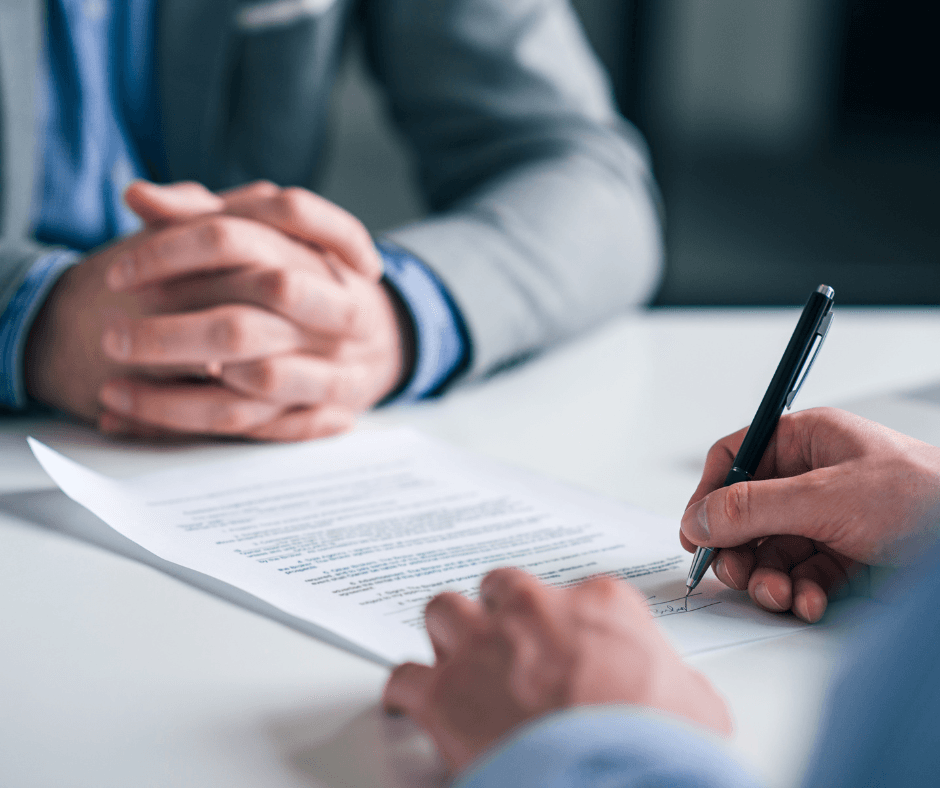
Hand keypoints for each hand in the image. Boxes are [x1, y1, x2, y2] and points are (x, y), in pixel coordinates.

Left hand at [28, 180, 406, 441]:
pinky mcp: (332, 406)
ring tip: (116, 390)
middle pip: (245, 324)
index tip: (120, 275)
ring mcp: (336, 361)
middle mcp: (331, 307)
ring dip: (181, 395)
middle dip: (170, 337)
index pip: (232, 239)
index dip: (170, 253)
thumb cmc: (305, 274)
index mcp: (310, 251)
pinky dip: (209, 427)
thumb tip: (137, 196)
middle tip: (112, 340)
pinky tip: (148, 421)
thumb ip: (200, 214)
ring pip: (257, 381)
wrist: (378, 333)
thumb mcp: (263, 234)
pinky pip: (265, 427)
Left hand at [383, 568, 730, 771]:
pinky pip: (405, 676)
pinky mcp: (443, 690)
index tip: (562, 648)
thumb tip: (672, 692)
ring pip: (444, 611)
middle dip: (498, 615)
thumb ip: (671, 677)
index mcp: (597, 604)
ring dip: (450, 637)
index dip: (562, 625)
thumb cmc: (657, 743)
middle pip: (499, 589)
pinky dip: (409, 691)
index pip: (572, 592)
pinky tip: (417, 705)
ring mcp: (482, 645)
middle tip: (506, 650)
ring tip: (459, 666)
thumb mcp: (695, 702)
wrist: (614, 779)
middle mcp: (533, 610)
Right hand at [680, 407, 939, 622]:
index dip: (710, 494)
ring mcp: (829, 520)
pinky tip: (810, 603)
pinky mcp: (846, 558)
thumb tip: (699, 518)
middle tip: (734, 572)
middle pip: (747, 514)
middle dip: (739, 549)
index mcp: (807, 441)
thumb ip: (755, 507)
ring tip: (777, 594)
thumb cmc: (927, 497)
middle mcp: (813, 478)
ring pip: (770, 551)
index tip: (696, 531)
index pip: (736, 459)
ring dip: (767, 578)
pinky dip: (800, 595)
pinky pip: (802, 577)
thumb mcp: (827, 497)